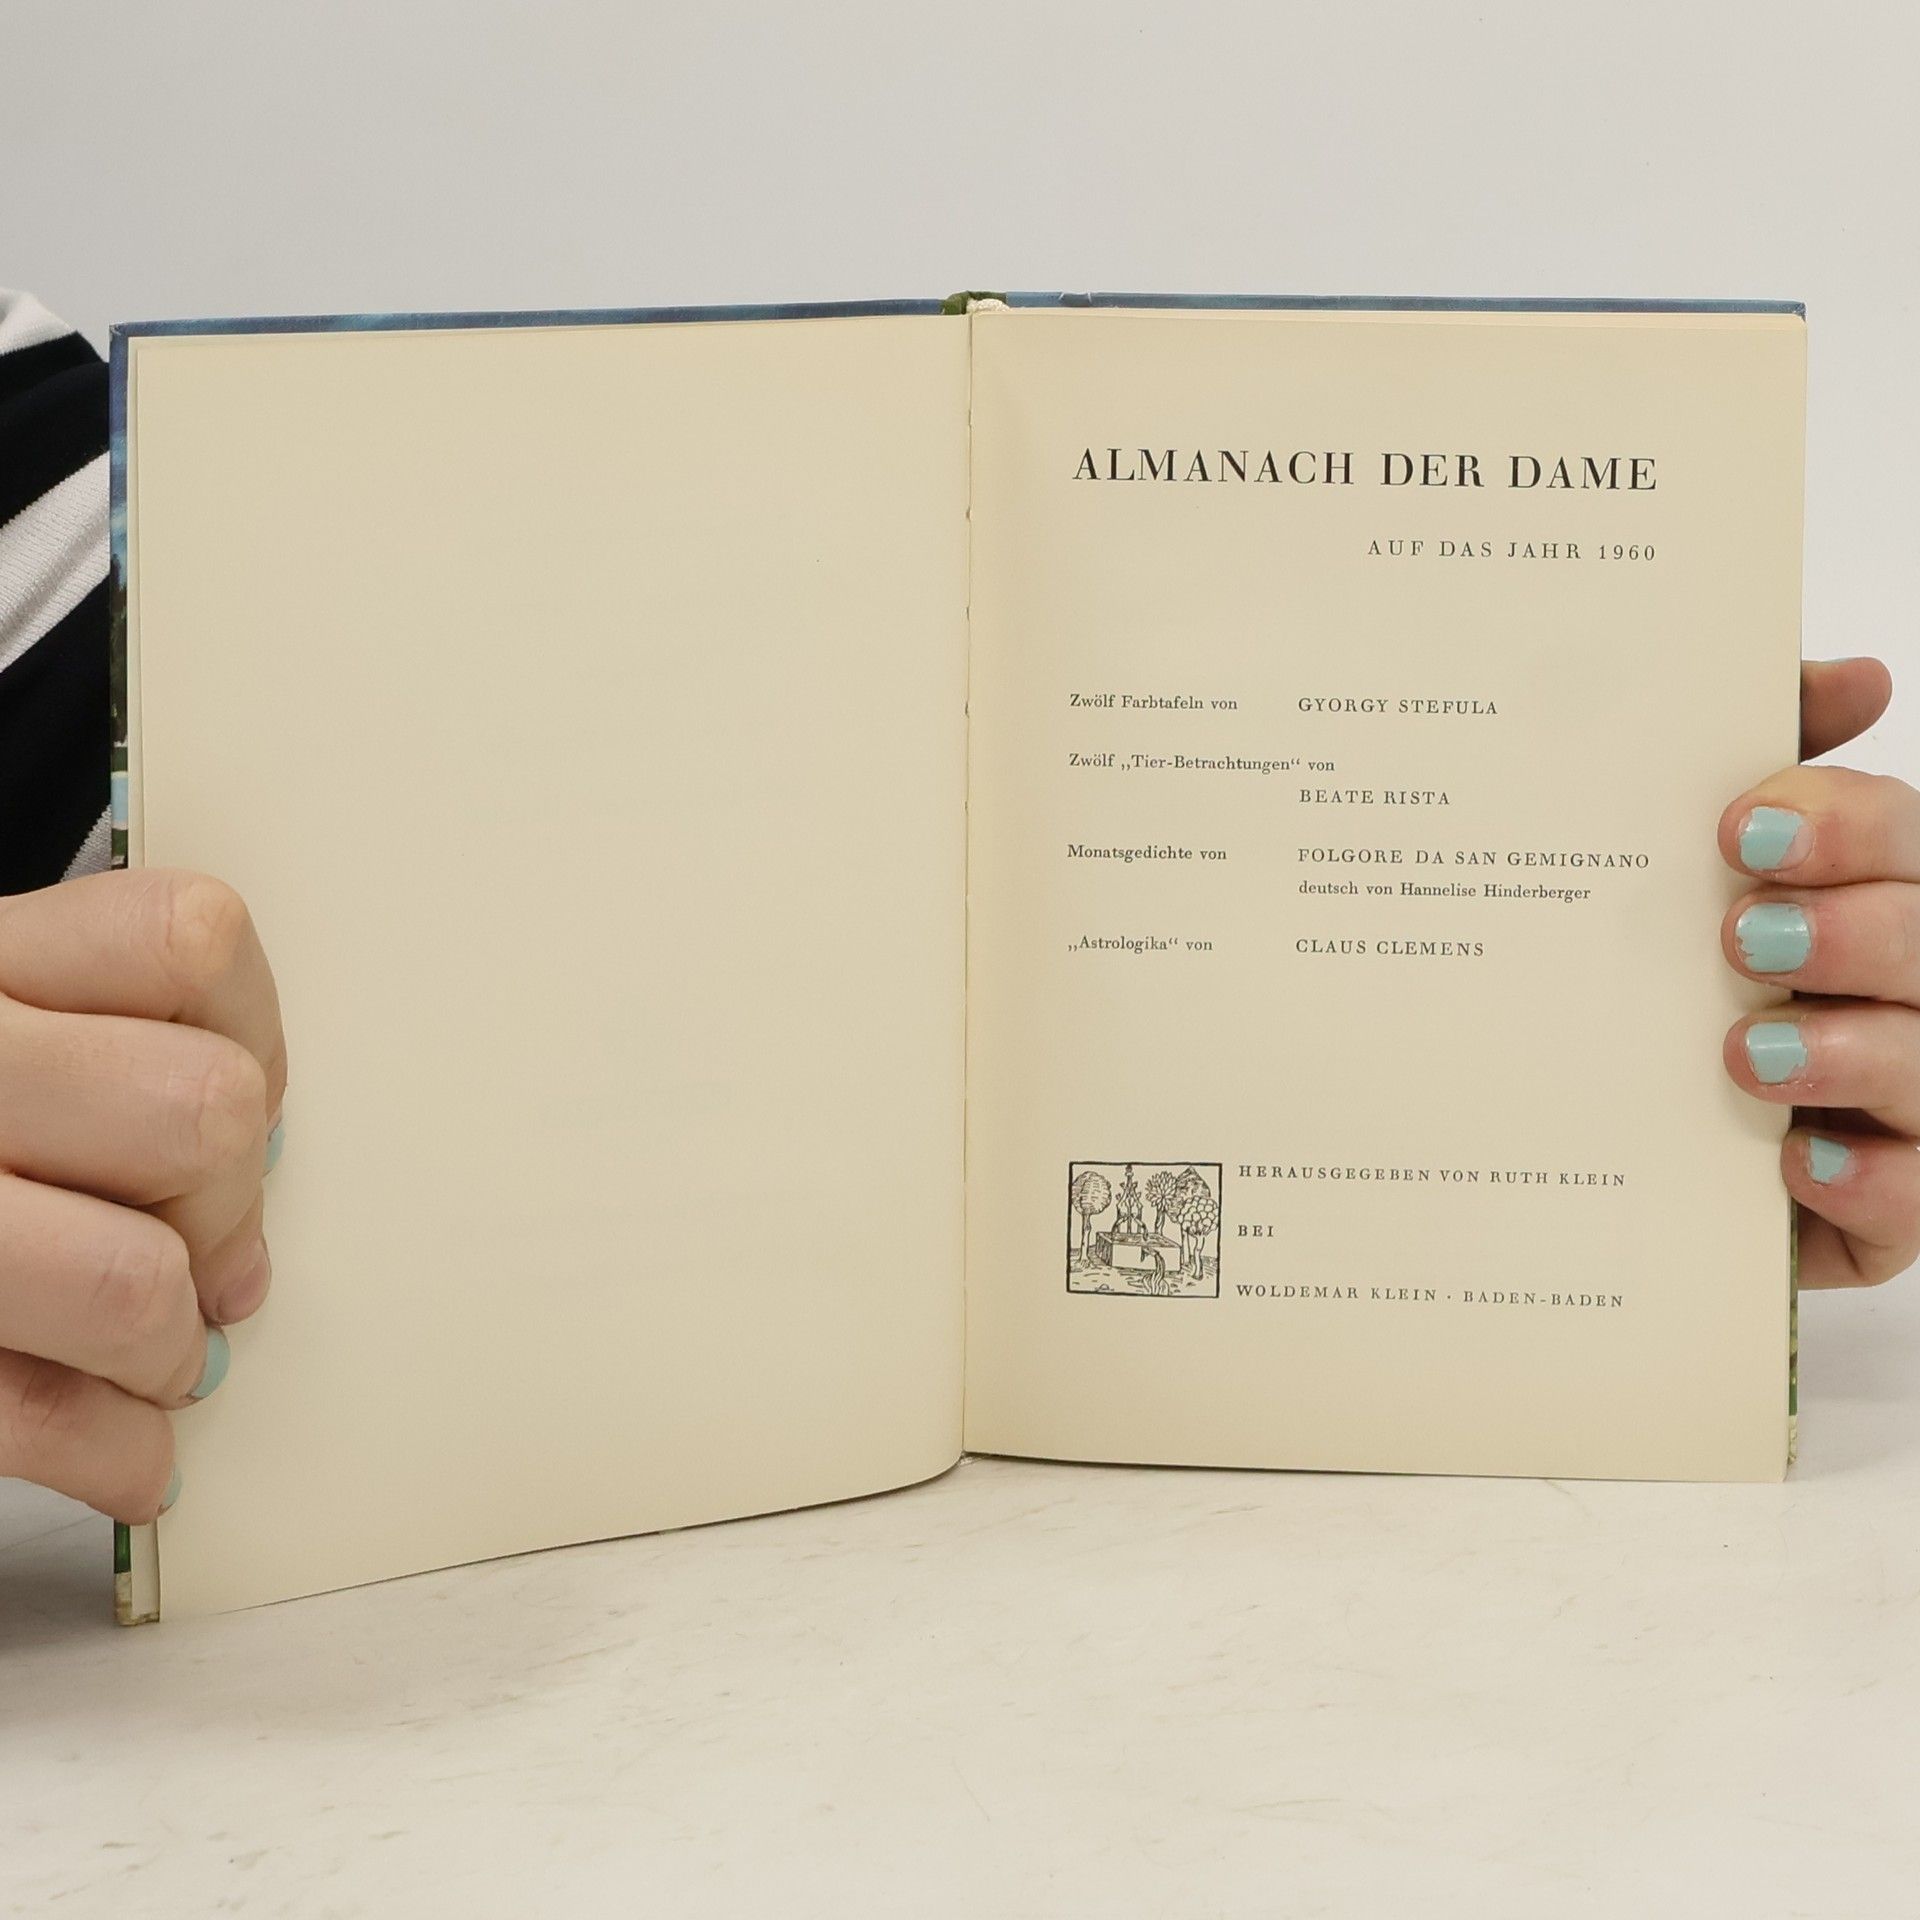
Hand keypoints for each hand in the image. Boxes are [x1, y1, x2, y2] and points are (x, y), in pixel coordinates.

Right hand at [0, 871, 284, 1520]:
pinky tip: (121, 1453)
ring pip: (133, 1280)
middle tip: (199, 1254)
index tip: (238, 1098)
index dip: (249, 1033)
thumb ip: (106, 1052)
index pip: (189, 941)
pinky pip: (44, 1418)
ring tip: (151, 1356)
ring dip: (167, 1343)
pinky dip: (113, 1454)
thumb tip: (253, 1152)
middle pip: (202, 1113)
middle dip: (225, 1205)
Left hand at [1721, 657, 1917, 1285]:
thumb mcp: (1702, 872)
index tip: (1741, 827)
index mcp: (1878, 898)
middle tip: (1740, 937)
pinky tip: (1794, 1159)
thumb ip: (1767, 759)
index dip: (1842, 826)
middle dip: (1851, 935)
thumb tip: (1860, 676)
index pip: (1904, 839)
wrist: (1612, 1145)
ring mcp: (1914, 1109)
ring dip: (1850, 1055)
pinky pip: (1912, 1204)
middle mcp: (1912, 996)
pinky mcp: (1889, 1214)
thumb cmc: (1680, 988)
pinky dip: (1865, 1182)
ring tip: (1748, 1052)